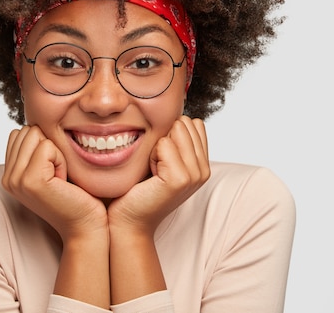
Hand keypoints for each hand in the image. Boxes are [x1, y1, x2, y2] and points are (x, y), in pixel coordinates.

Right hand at [2, 125, 107, 241]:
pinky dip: (61, 160)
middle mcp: (7, 177)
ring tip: (60, 177)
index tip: (53, 171)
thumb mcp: (50, 169)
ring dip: (56, 152)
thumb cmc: (75, 196)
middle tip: (58, 175)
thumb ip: (36, 149)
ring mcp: (16, 179)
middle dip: (49, 146)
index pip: (20, 133)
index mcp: (9, 173)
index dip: (44, 144)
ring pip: (36, 135)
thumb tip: (35, 121)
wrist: (85, 225)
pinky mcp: (30, 180)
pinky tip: (63, 181)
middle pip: (28, 130)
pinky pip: (47, 147)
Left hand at [108, 116, 210, 234]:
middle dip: (164, 139)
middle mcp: (204, 170)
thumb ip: (176, 140)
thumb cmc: (139, 189)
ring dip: (157, 147)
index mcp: (203, 164)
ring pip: (175, 131)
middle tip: (155, 166)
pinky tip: (150, 176)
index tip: (161, 160)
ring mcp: (195, 175)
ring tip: (153, 171)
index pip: (193, 123)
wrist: (129, 220)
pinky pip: (164, 144)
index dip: (171, 134)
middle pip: (184, 123)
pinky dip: (151, 156)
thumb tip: (176, 113)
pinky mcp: (180, 179)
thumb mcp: (162, 160)